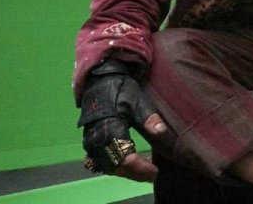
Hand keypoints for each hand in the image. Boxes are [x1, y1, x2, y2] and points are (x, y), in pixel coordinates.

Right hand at [78, 59, 166, 181]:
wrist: (100, 80)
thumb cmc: (121, 89)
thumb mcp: (137, 100)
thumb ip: (148, 118)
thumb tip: (162, 132)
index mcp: (109, 128)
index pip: (124, 159)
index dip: (140, 169)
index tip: (155, 171)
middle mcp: (97, 139)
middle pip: (115, 167)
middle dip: (135, 173)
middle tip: (152, 173)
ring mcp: (91, 141)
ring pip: (108, 166)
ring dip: (125, 171)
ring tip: (144, 170)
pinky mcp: (90, 141)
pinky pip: (102, 161)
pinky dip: (116, 165)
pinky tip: (130, 163)